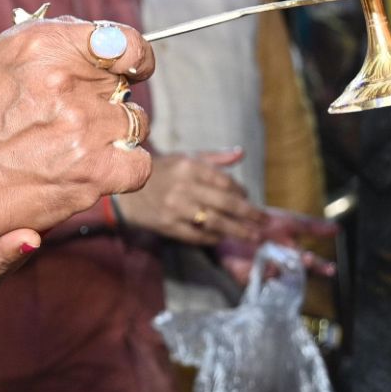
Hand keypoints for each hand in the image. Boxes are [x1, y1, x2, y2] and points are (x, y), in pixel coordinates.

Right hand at [0, 15, 152, 235]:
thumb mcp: (8, 52)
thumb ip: (61, 38)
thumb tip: (106, 45)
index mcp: (46, 45)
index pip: (125, 42)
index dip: (134, 57)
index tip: (130, 68)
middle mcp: (66, 83)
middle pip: (125, 85)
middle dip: (106, 95)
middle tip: (74, 111)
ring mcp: (82, 130)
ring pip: (135, 122)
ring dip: (114, 131)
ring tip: (80, 141)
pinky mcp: (91, 174)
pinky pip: (139, 164)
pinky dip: (126, 165)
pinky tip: (102, 164)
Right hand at [114, 149, 268, 246]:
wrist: (125, 191)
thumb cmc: (161, 172)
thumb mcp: (185, 158)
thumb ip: (214, 158)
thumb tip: (242, 153)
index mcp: (190, 166)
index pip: (225, 182)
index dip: (242, 192)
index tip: (249, 199)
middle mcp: (184, 187)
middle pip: (226, 204)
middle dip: (250, 215)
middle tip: (265, 223)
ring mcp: (176, 208)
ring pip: (215, 222)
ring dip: (237, 231)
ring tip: (253, 237)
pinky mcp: (168, 225)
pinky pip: (197, 236)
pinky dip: (213, 239)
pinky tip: (223, 239)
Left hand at [217, 207, 338, 285]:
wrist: (232, 221)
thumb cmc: (264, 223)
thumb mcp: (289, 221)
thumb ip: (313, 226)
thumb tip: (338, 228)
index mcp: (293, 254)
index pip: (311, 264)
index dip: (321, 267)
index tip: (330, 269)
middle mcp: (281, 266)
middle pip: (295, 274)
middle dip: (301, 269)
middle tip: (306, 260)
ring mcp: (264, 272)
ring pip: (276, 279)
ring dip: (279, 272)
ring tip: (280, 263)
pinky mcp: (244, 275)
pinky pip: (252, 279)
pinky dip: (255, 275)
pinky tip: (257, 268)